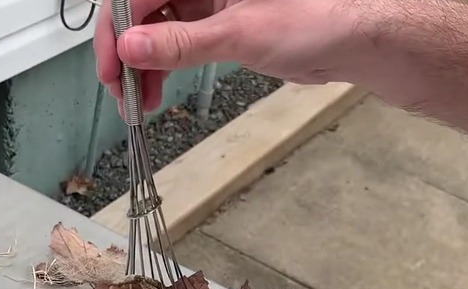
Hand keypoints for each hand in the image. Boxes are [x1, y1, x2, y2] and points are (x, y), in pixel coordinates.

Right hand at [93, 0, 364, 115]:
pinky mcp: (218, 22)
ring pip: (156, 28)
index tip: (113, 65)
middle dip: (126, 51)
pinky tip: (156, 88)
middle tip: (121, 89)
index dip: (118, 29)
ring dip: (142, 64)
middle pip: (141, 9)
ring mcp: (208, 0)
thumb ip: (181, 43)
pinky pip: (177, 41)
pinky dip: (163, 66)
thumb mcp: (241, 32)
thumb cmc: (319, 16)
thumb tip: (133, 48)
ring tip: (137, 99)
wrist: (354, 41)